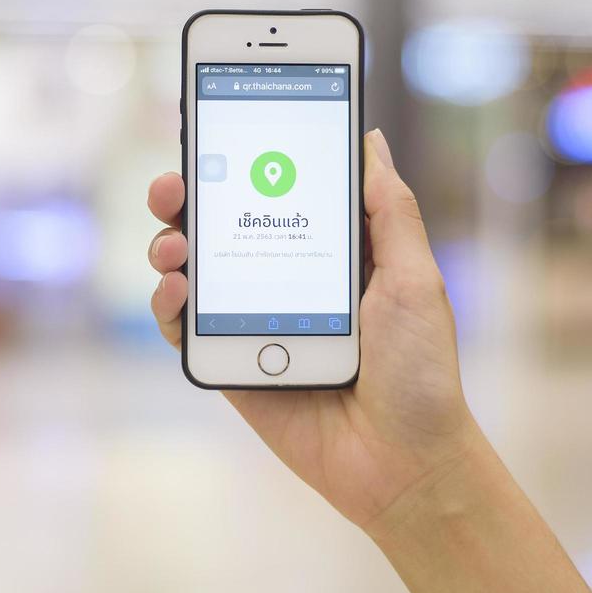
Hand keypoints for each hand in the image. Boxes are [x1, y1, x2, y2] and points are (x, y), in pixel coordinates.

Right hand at [146, 129, 482, 535]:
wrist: (406, 464)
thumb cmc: (423, 372)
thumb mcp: (417, 277)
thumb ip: (390, 209)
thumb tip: (368, 139)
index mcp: (331, 253)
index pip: (279, 192)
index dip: (245, 159)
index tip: (218, 128)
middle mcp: (287, 280)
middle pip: (223, 225)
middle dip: (189, 197)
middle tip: (175, 186)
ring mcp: (255, 322)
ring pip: (196, 271)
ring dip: (171, 246)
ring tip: (175, 244)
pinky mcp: (234, 366)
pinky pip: (188, 330)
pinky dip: (168, 306)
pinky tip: (176, 291)